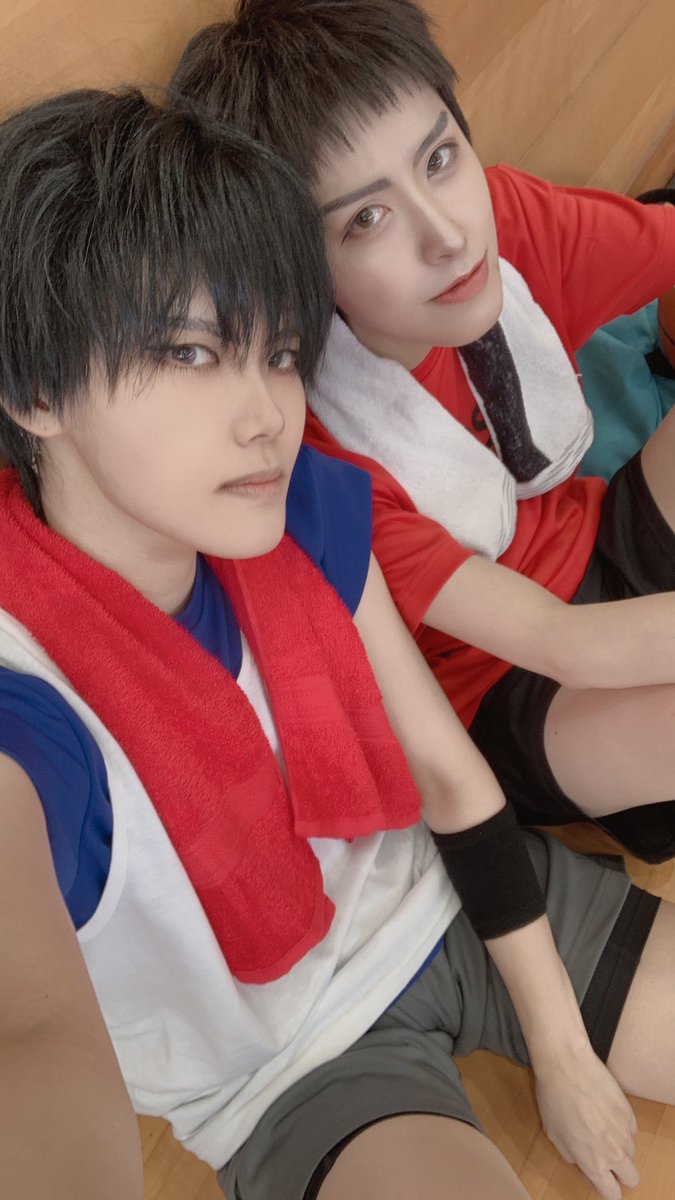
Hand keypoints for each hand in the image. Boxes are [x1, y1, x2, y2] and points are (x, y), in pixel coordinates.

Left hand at [534, 1045, 639, 1199]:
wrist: (566, 1064)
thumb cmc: (553, 1099)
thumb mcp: (554, 1134)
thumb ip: (572, 1155)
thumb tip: (582, 1160)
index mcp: (594, 1163)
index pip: (612, 1195)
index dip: (607, 1191)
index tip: (601, 1183)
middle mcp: (614, 1152)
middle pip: (632, 1178)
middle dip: (621, 1174)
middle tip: (605, 1160)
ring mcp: (625, 1131)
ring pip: (632, 1152)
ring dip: (620, 1148)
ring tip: (600, 1130)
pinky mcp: (629, 1111)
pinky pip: (631, 1129)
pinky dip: (622, 1127)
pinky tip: (605, 1113)